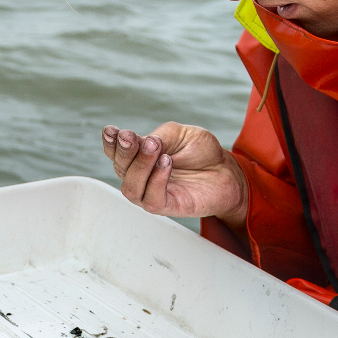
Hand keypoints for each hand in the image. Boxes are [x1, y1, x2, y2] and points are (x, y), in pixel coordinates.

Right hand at [102, 122, 248, 227]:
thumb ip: (160, 136)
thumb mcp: (180, 134)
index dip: (110, 142)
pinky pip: (151, 199)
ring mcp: (151, 192)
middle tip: (130, 136)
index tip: (112, 131)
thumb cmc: (201, 152)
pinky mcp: (167, 206)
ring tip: (155, 147)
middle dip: (123, 151)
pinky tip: (166, 163)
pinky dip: (156, 180)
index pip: (116, 152)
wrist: (227, 171)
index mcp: (139, 156)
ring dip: (139, 165)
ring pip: (130, 186)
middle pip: (120, 167)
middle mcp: (141, 176)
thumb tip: (143, 142)